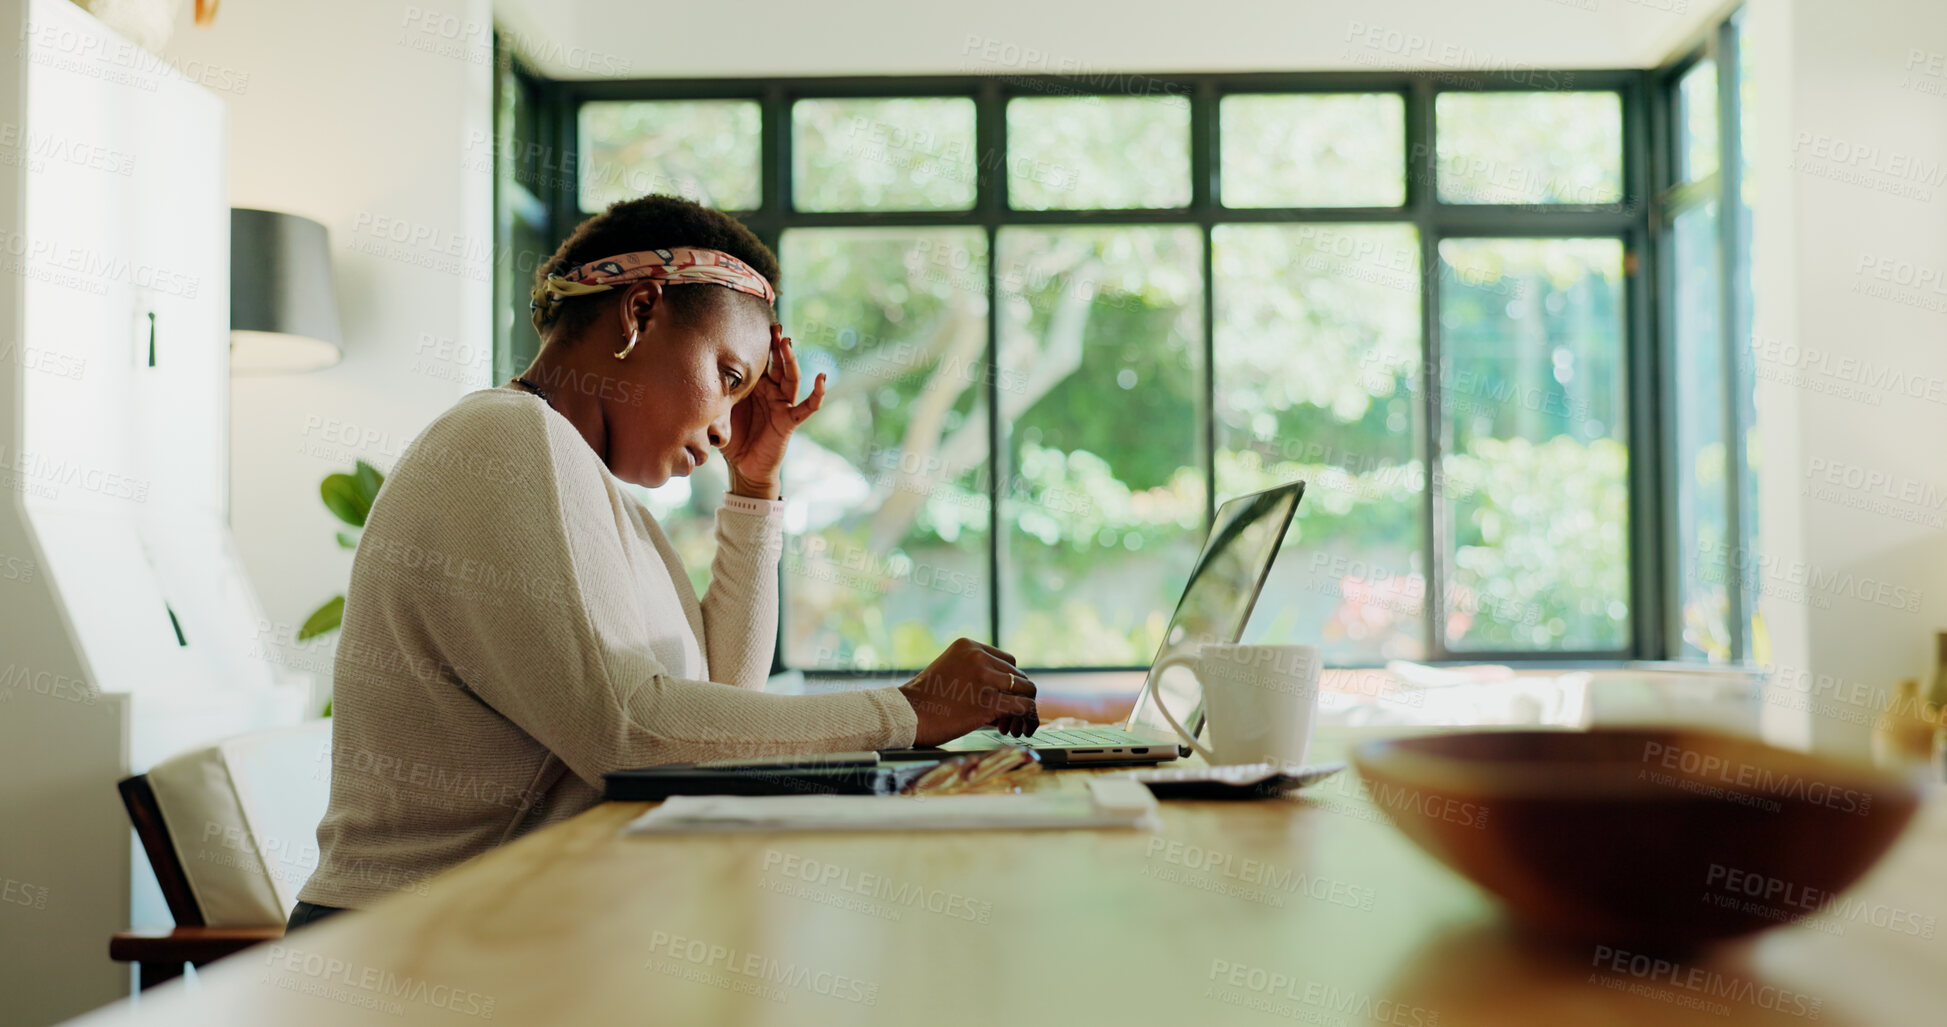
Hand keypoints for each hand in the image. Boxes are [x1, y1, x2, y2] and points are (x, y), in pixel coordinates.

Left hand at [721, 324, 825, 498]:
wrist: (743, 468)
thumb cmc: (732, 439)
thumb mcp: (720, 411)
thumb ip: (718, 394)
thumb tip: (697, 373)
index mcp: (755, 388)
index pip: (760, 361)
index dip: (761, 344)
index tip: (755, 324)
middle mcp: (771, 392)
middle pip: (777, 364)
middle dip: (777, 345)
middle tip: (774, 326)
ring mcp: (782, 404)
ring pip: (791, 378)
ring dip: (790, 360)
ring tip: (787, 343)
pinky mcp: (789, 420)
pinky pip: (808, 406)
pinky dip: (817, 393)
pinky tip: (822, 378)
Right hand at [899, 638, 1038, 746]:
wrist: (906, 714)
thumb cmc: (924, 699)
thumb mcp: (949, 669)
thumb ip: (975, 672)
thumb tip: (1006, 693)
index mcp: (969, 646)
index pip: (1008, 661)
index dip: (1009, 683)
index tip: (1004, 700)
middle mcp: (979, 657)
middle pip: (1018, 676)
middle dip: (1017, 697)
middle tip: (1008, 717)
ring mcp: (985, 679)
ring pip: (1027, 690)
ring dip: (1025, 708)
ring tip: (1015, 725)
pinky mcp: (989, 703)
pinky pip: (1023, 708)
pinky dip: (1026, 720)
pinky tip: (1018, 731)